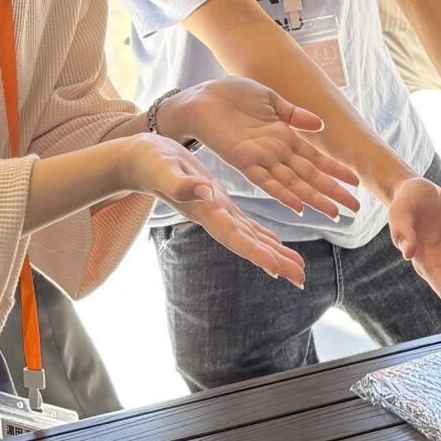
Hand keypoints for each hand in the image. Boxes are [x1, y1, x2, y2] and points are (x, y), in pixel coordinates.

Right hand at [120, 135, 306, 286]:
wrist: (139, 159)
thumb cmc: (149, 162)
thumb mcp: (163, 168)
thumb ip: (180, 183)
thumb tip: (202, 191)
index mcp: (205, 211)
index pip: (235, 237)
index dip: (257, 253)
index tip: (278, 269)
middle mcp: (214, 218)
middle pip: (249, 245)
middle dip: (275, 262)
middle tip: (302, 280)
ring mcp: (217, 213)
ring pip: (252, 238)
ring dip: (275, 254)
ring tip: (299, 268)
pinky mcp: (219, 203)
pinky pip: (246, 225)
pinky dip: (263, 236)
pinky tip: (277, 244)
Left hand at [163, 77, 359, 218]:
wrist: (201, 96)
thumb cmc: (232, 95)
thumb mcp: (270, 99)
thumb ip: (294, 114)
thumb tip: (320, 125)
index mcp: (283, 137)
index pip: (315, 159)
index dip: (335, 171)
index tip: (356, 182)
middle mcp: (275, 152)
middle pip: (310, 177)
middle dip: (332, 192)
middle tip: (355, 209)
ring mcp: (261, 158)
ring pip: (293, 184)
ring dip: (314, 199)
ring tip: (334, 214)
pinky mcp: (243, 160)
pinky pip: (266, 182)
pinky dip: (282, 195)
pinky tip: (299, 207)